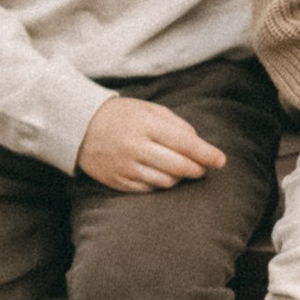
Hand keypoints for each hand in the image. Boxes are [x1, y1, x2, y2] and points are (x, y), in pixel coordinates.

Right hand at [76, 96, 224, 191]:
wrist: (78, 126)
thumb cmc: (122, 116)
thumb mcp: (149, 110)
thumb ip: (176, 125)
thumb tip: (199, 144)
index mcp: (146, 125)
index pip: (185, 143)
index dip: (206, 154)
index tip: (221, 161)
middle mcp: (135, 147)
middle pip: (178, 167)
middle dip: (197, 169)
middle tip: (202, 168)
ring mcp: (125, 166)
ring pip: (165, 181)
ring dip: (179, 177)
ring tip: (180, 169)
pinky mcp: (117, 181)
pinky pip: (148, 189)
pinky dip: (160, 183)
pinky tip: (160, 174)